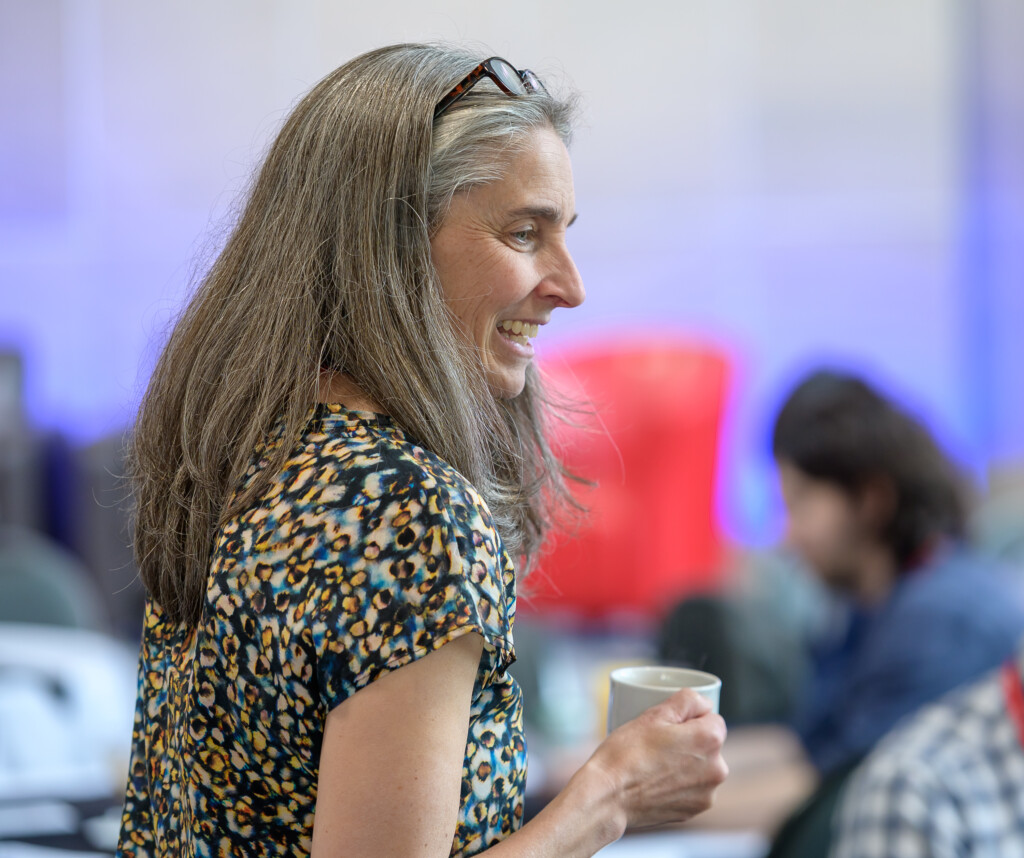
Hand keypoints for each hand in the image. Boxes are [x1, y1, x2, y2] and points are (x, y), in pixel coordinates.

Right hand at [583, 689, 728, 831]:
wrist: (608, 797)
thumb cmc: (627, 753)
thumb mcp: (653, 715)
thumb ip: (686, 701)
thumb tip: (704, 703)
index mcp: (709, 740)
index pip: (712, 718)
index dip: (690, 718)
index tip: (668, 725)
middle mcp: (716, 769)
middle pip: (709, 744)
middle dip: (690, 741)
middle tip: (659, 743)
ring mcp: (707, 793)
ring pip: (701, 767)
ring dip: (687, 763)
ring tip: (656, 764)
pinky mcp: (694, 810)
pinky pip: (693, 788)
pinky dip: (680, 784)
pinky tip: (657, 781)